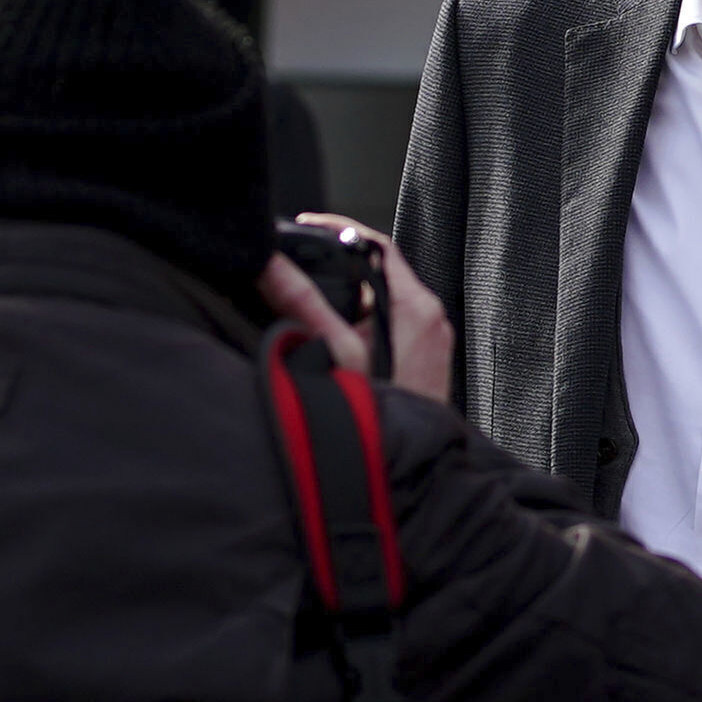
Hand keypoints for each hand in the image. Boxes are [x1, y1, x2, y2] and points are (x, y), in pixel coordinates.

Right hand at [260, 223, 455, 409]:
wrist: (403, 475)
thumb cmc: (381, 418)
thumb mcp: (334, 352)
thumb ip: (301, 303)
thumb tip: (271, 266)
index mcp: (416, 307)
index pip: (379, 245)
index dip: (341, 230)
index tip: (309, 226)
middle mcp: (430, 320)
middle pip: (379, 272)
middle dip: (340, 268)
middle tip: (303, 268)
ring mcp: (430, 343)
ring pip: (382, 300)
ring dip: (348, 299)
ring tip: (314, 305)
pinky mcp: (422, 362)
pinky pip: (389, 326)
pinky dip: (360, 324)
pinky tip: (335, 341)